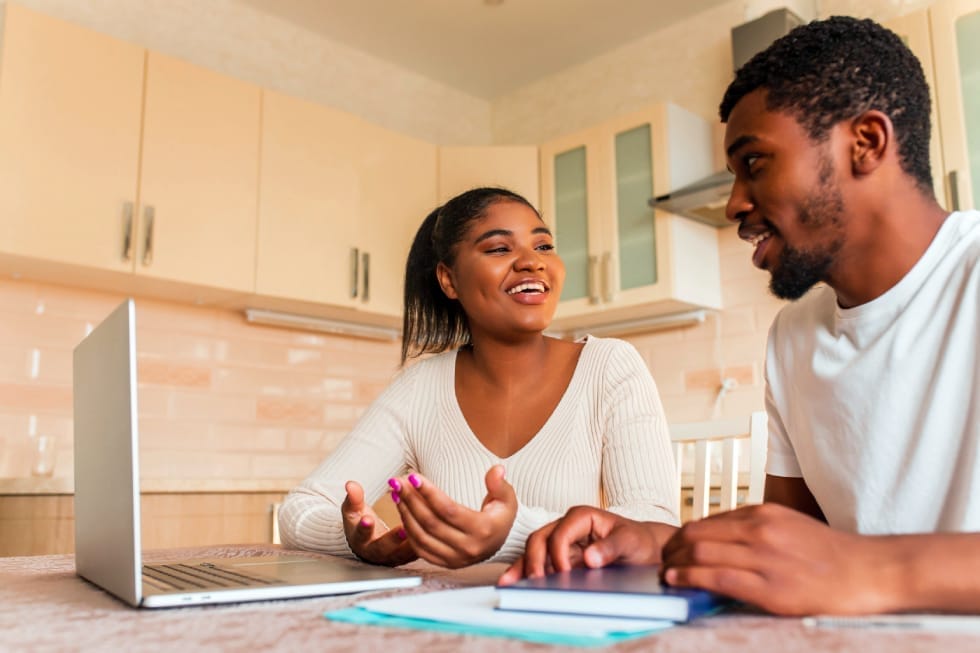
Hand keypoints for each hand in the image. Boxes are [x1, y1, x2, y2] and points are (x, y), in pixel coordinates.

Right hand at [341, 480, 417, 565]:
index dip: (364, 528)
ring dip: (415, 538)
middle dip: (393, 538)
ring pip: (405, 550)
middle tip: (402, 529)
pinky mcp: (410, 556)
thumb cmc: (360, 524)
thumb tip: (350, 485)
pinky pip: (418, 547)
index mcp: (361, 540)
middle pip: (385, 548)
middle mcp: (378, 552)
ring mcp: (395, 556)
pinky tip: (432, 523)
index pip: (361, 535)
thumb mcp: (353, 511)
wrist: (369, 543)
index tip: (367, 519)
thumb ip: (353, 499)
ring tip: (424, 526)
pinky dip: (425, 536)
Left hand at [390, 465, 516, 567]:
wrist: (501, 542)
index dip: (429, 493)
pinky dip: (408, 529)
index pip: (448, 510)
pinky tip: (403, 511)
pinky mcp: (444, 563)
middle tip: (398, 482)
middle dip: (411, 499)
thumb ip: (499, 484)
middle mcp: (467, 547)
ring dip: (405, 513)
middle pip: (430, 522)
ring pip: (421, 536)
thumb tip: (496, 470)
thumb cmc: (500, 517)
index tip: (414, 477)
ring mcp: (454, 558)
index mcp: (482, 530)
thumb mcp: (506, 498)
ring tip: (397, 493)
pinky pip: (419, 548)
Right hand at [498, 506, 676, 584]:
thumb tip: (589, 559)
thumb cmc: (639, 541)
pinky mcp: (561, 557)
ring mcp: (562, 542)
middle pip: (540, 538)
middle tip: (535, 582)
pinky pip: (540, 563)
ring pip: (535, 550)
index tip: (564, 574)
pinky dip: (527, 572)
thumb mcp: (630, 542)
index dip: (557, 553)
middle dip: (534, 560)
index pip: (560, 533)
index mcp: (582, 516)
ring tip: (509, 584)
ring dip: (523, 566)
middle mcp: (567, 526)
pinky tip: (514, 584)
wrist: (646, 549)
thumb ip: (610, 548)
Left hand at [661, 503, 896, 615]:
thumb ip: (759, 531)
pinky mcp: (770, 587)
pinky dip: (689, 579)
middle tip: (663, 560)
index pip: (710, 520)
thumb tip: (725, 542)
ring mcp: (764, 557)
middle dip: (673, 547)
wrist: (872, 573)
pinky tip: (678, 582)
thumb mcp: (791, 528)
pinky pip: (716, 578)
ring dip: (675, 563)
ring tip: (665, 573)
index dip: (685, 535)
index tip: (675, 546)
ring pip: (700, 553)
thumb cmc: (834, 556)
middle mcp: (760, 530)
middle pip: (697, 533)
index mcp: (765, 513)